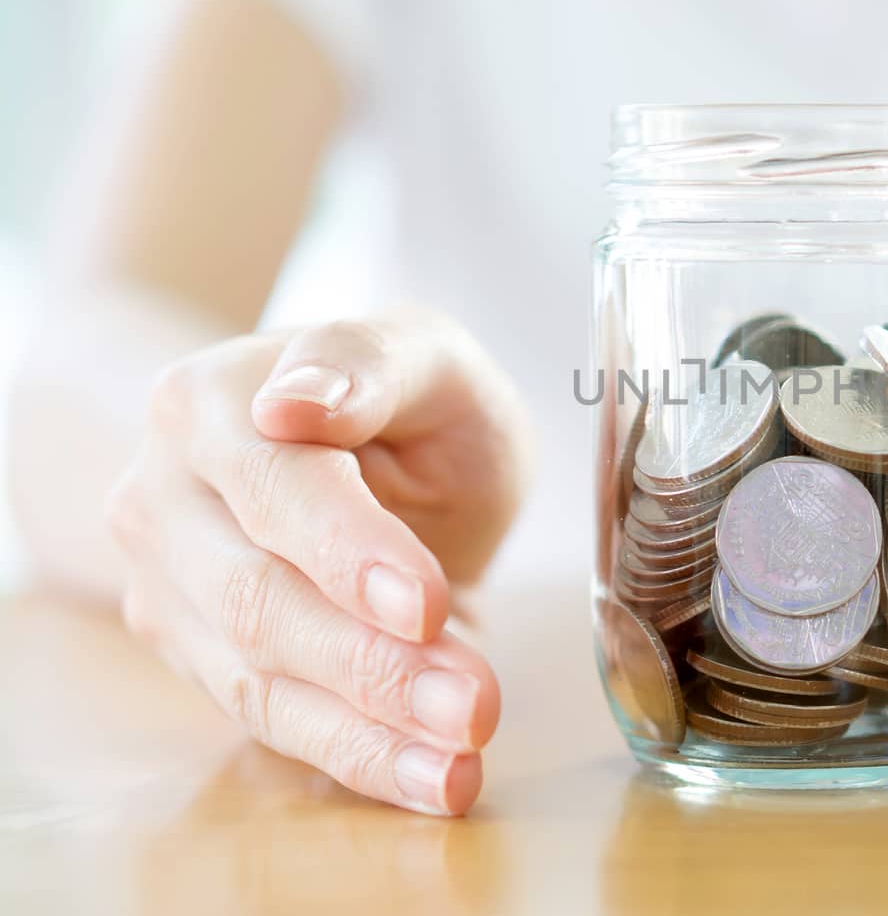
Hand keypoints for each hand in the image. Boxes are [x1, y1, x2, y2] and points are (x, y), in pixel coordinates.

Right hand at [107, 308, 532, 813]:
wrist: (369, 447)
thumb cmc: (407, 396)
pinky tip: (435, 779)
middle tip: (476, 704)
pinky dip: (360, 757)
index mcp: (209, 403)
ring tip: (464, 759)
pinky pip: (274, 721)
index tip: (425, 604)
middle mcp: (163, 496)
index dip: (349, 552)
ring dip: (371, 731)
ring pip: (260, 678)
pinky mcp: (198, 656)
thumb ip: (368, 363)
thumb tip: (296, 404)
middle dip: (374, 664)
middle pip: (258, 598)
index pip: (276, 489)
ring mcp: (169, 585)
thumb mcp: (423, 355)